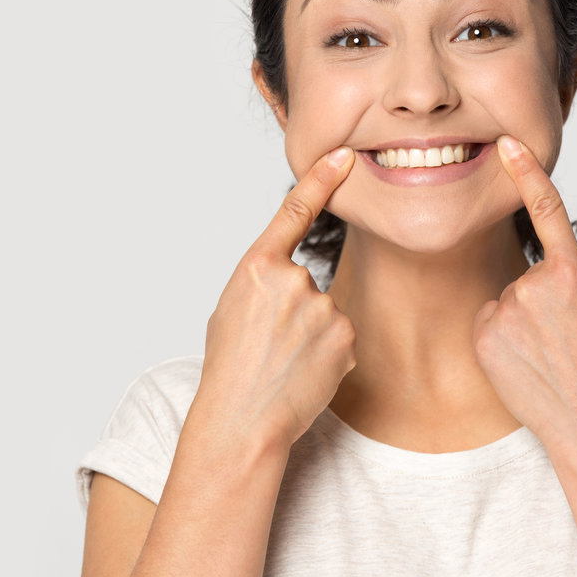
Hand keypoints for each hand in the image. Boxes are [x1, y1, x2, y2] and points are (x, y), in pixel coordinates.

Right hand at [193, 146, 357, 454]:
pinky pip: (340, 337)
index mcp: (256, 267)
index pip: (294, 211)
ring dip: (311, 335)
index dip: (321, 180)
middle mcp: (292, 280)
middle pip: (306, 283)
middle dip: (294, 312)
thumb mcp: (232, 308)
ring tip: (284, 362)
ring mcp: (322, 307)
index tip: (344, 156)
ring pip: (324, 313)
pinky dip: (327, 354)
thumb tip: (295, 276)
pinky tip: (304, 373)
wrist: (242, 420)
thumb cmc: (230, 367)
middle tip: (269, 346)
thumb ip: (265, 280)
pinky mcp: (345, 336)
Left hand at [472, 135, 576, 459]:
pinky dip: (503, 336)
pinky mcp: (484, 336)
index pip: (545, 208)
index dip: (526, 171)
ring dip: (524, 318)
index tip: (507, 144)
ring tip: (548, 353)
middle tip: (567, 333)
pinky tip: (526, 361)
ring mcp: (507, 311)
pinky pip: (490, 321)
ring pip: (509, 299)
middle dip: (544, 295)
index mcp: (573, 271)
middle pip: (530, 272)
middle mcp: (535, 285)